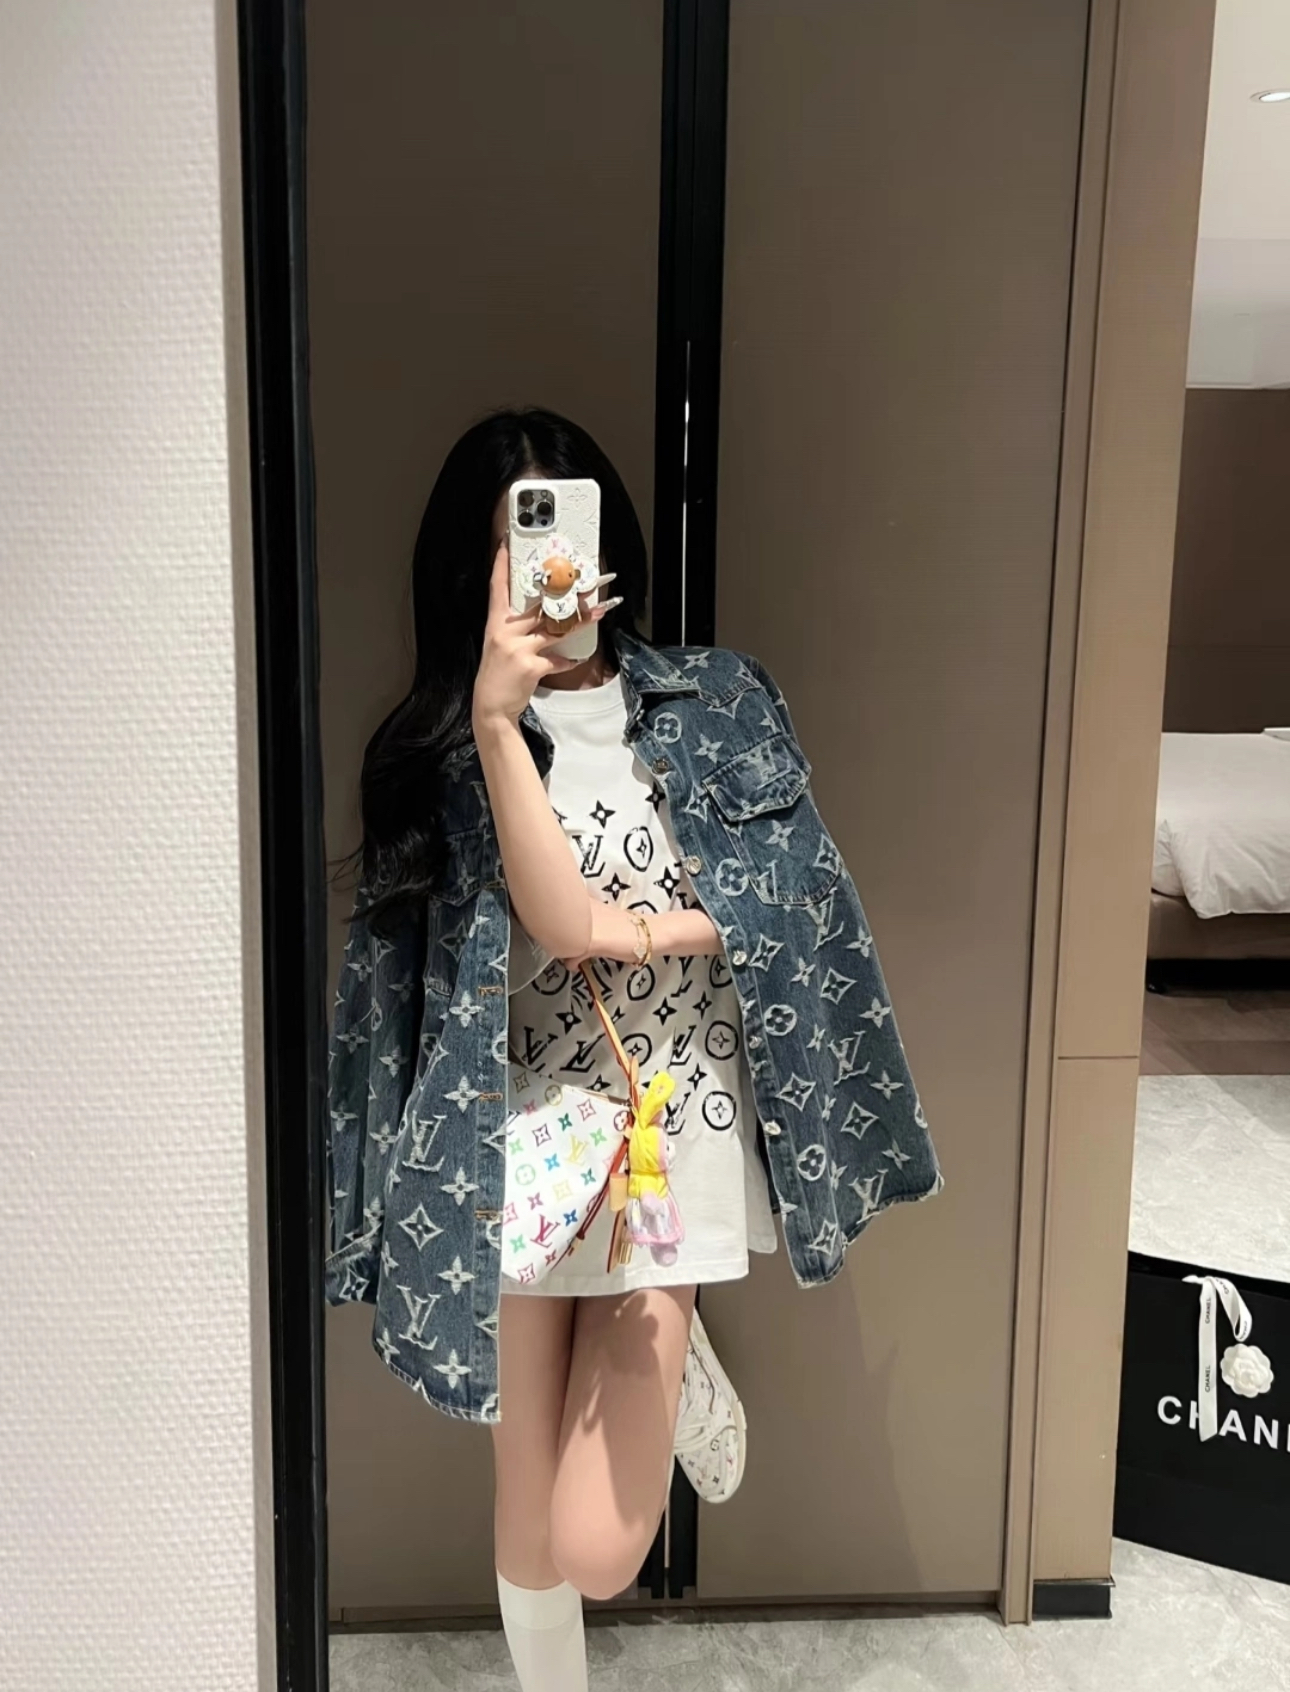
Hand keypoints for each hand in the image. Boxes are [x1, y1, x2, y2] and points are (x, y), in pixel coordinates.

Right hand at [472, 539, 581, 727]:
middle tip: (581, 583)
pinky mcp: (531, 665)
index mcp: (495, 623)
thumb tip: (544, 617)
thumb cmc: (497, 675)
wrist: (491, 706)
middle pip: (539, 605)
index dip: (502, 565)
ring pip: (555, 628)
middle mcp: (505, 631)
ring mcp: (518, 648)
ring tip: (597, 613)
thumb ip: (518, 629)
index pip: (497, 587)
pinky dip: (568, 660)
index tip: (507, 544)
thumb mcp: (499, 645)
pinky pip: (558, 658)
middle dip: (563, 595)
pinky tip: (575, 659)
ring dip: (580, 622)